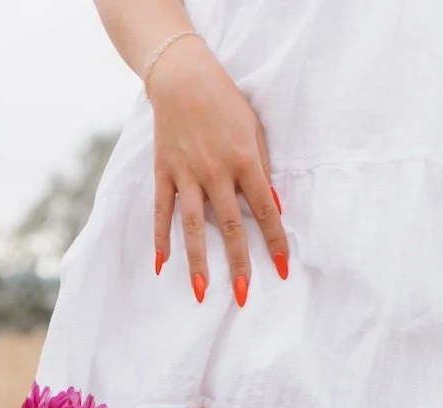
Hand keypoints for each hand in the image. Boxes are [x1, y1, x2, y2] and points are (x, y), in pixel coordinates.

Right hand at [147, 38, 287, 304]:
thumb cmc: (225, 103)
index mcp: (244, 161)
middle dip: (238, 264)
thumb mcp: (254, 129)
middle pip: (230, 227)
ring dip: (198, 262)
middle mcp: (216, 172)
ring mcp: (187, 175)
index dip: (275, 242)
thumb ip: (263, 169)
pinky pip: (162, 212)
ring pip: (193, 227)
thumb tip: (275, 208)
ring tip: (202, 293)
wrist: (182, 77)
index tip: (282, 269)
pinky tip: (162, 265)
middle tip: (243, 296)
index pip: (264, 210)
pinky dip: (160, 239)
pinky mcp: (164, 174)